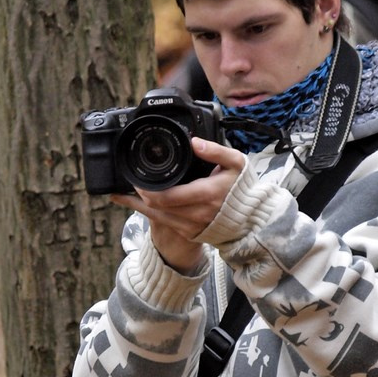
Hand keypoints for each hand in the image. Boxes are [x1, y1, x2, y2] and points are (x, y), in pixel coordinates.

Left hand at [111, 137, 246, 271]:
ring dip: (141, 206)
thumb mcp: (236, 163)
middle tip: (133, 182)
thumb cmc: (243, 189)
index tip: (139, 178)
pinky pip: (165, 225)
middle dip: (141, 195)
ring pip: (158, 218)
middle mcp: (198, 214)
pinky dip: (150, 215)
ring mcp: (193, 227)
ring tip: (126, 194)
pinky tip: (139, 207)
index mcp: (206, 194)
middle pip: (158, 208)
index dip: (147, 189)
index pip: (167, 196)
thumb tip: (195, 142)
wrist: (252, 219)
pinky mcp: (191, 234)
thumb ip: (216, 151)